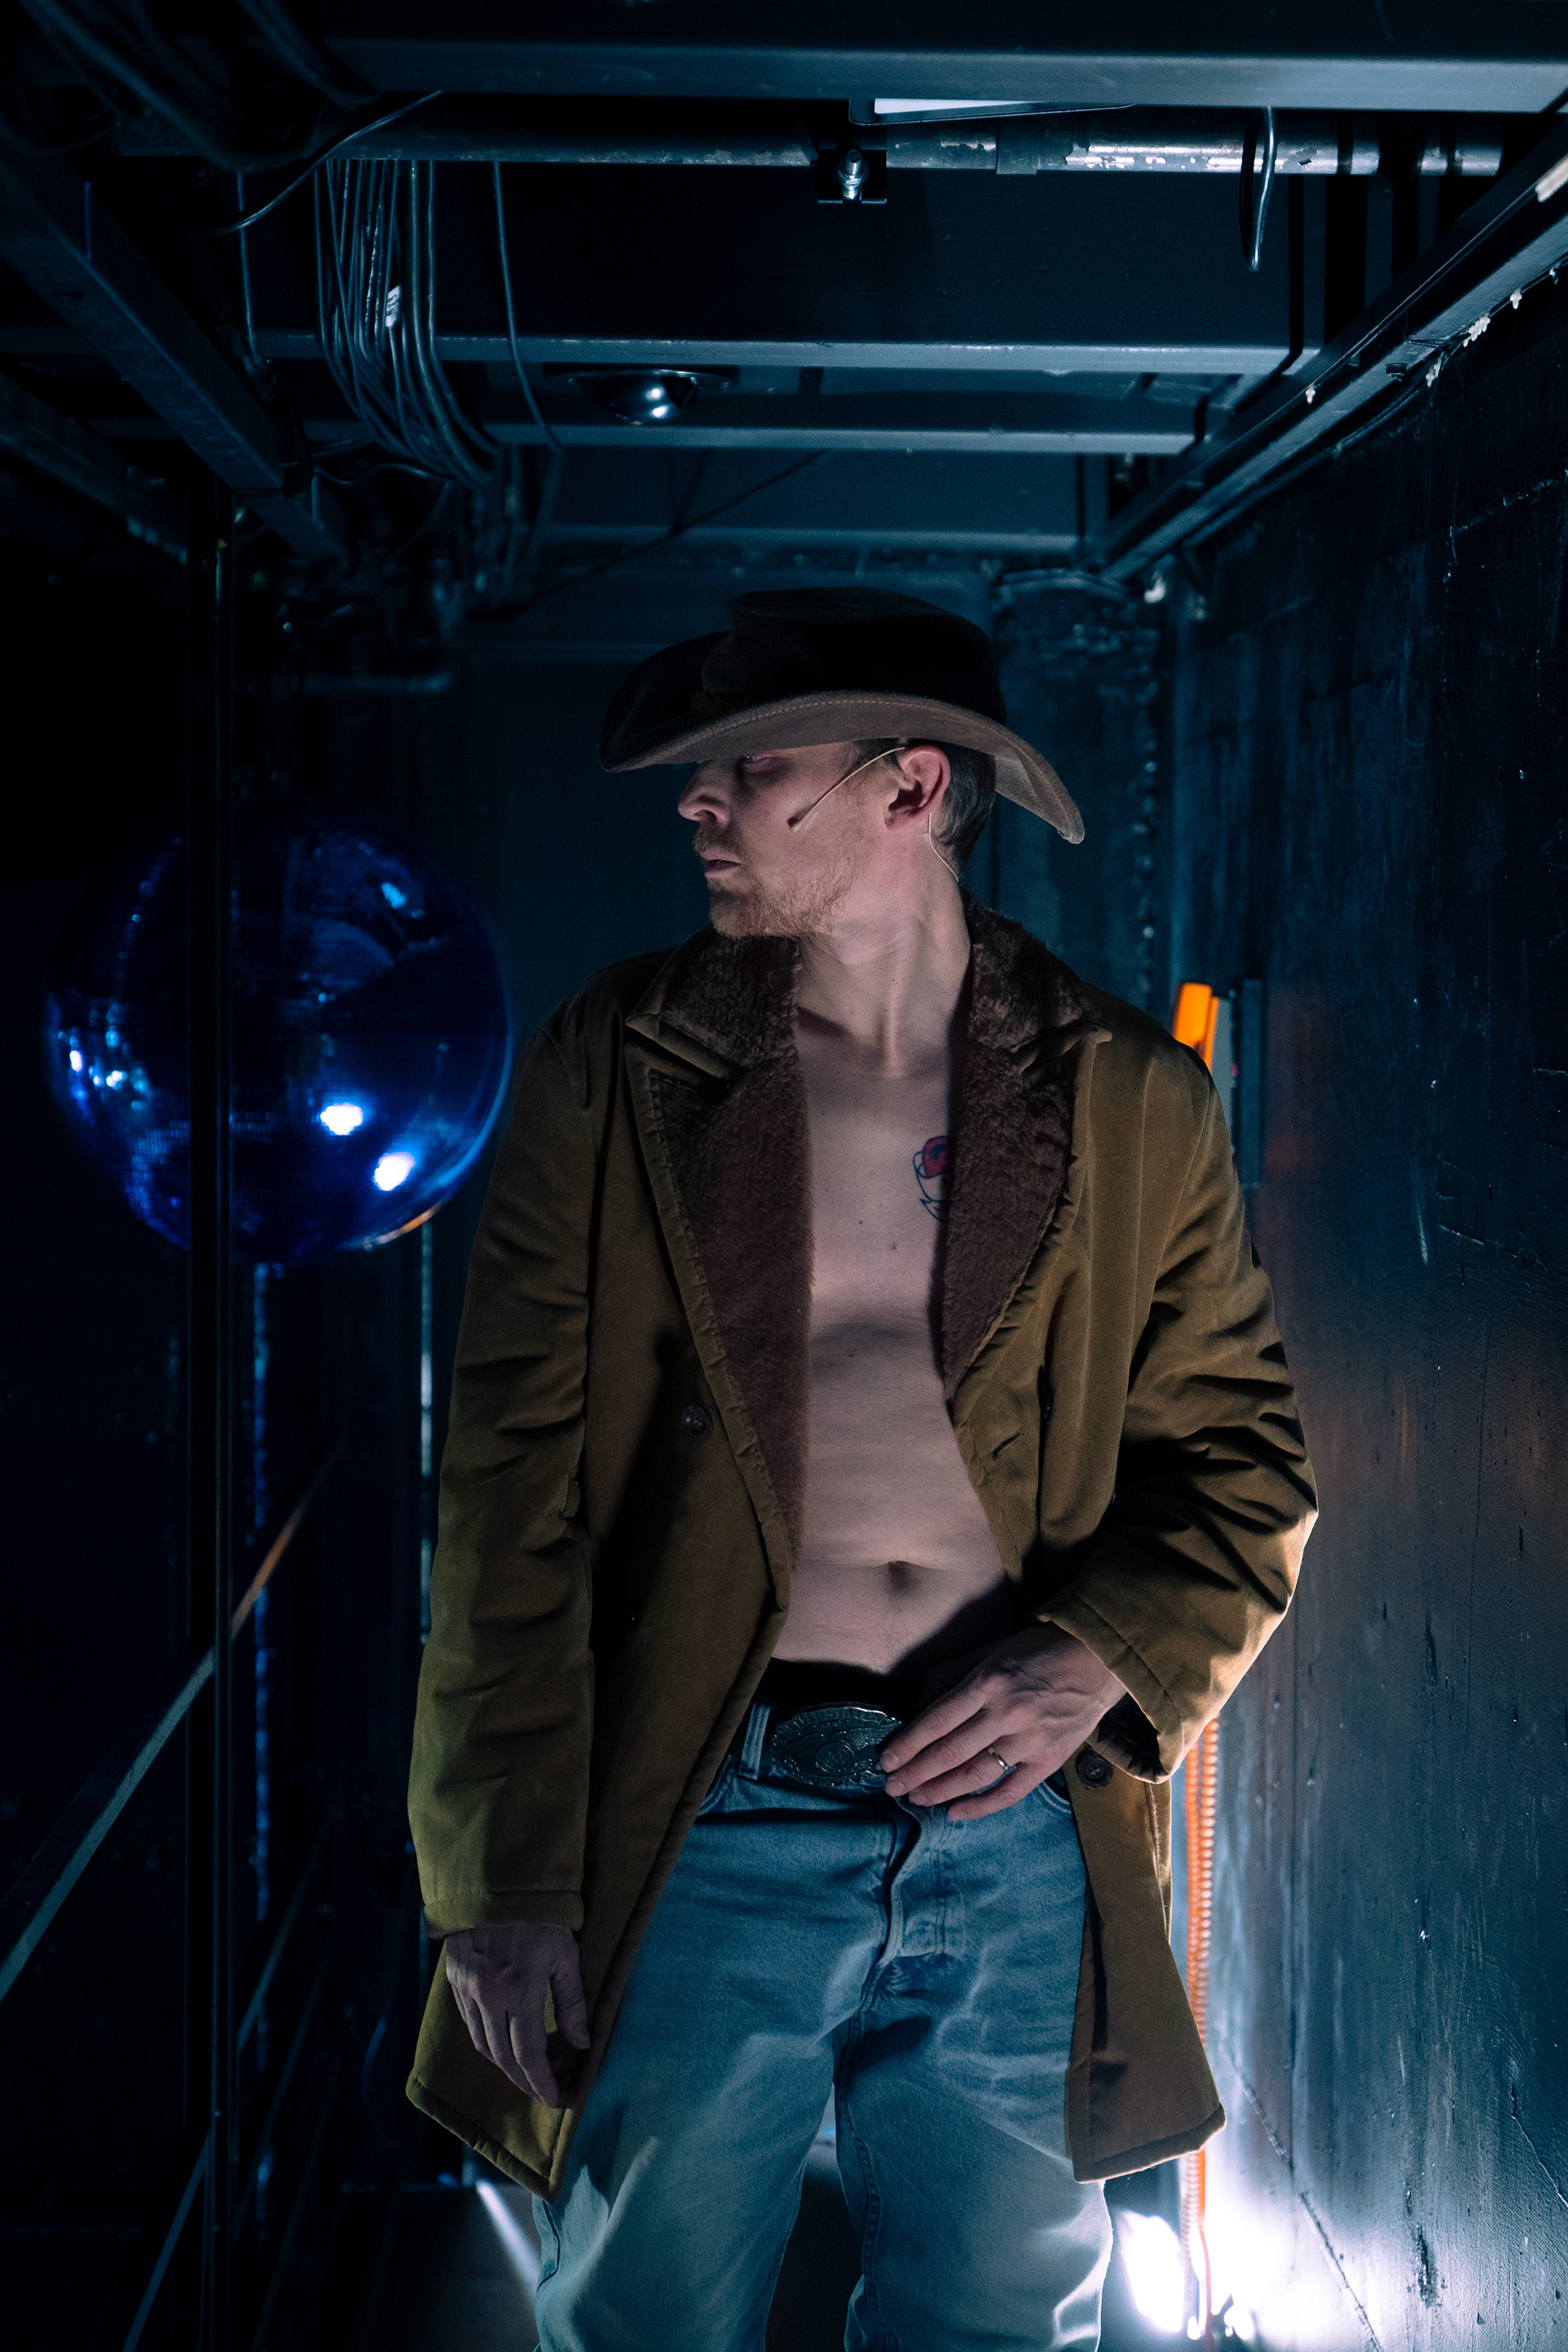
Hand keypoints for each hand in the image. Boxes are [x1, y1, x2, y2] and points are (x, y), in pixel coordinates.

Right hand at [444, 1920, 589, 2105]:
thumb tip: (582, 2043)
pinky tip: (500, 2045)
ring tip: (524, 2073)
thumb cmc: (541, 1917)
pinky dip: (485, 2041)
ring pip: (482, 2044)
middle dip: (523, 2080)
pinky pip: (468, 2023)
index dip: (541, 2081)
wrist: (498, 1882)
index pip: (528, 2053)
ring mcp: (467, 1989)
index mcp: (519, 1990)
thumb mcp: (566, 1956)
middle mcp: (488, 1996)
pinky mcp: (455, 1980)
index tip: (554, 2098)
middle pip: (503, 2056)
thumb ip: (572, 2003)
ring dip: (503, 2065)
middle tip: (541, 2092)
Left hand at [880, 1625, 1124, 1820]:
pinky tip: (956, 1813)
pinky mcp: (1049, 1760)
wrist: (1096, 1659)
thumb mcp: (988, 1652)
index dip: (908, 1744)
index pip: (936, 1721)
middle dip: (915, 1773)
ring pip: (975, 1775)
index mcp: (988, 1682)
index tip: (886, 1760)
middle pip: (950, 1752)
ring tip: (916, 1800)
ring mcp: (1029, 1740)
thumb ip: (951, 1676)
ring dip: (940, 1791)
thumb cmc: (1036, 1651)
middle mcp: (1006, 1713)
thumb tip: (917, 1704)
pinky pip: (1011, 1791)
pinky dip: (981, 1806)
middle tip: (892, 1787)